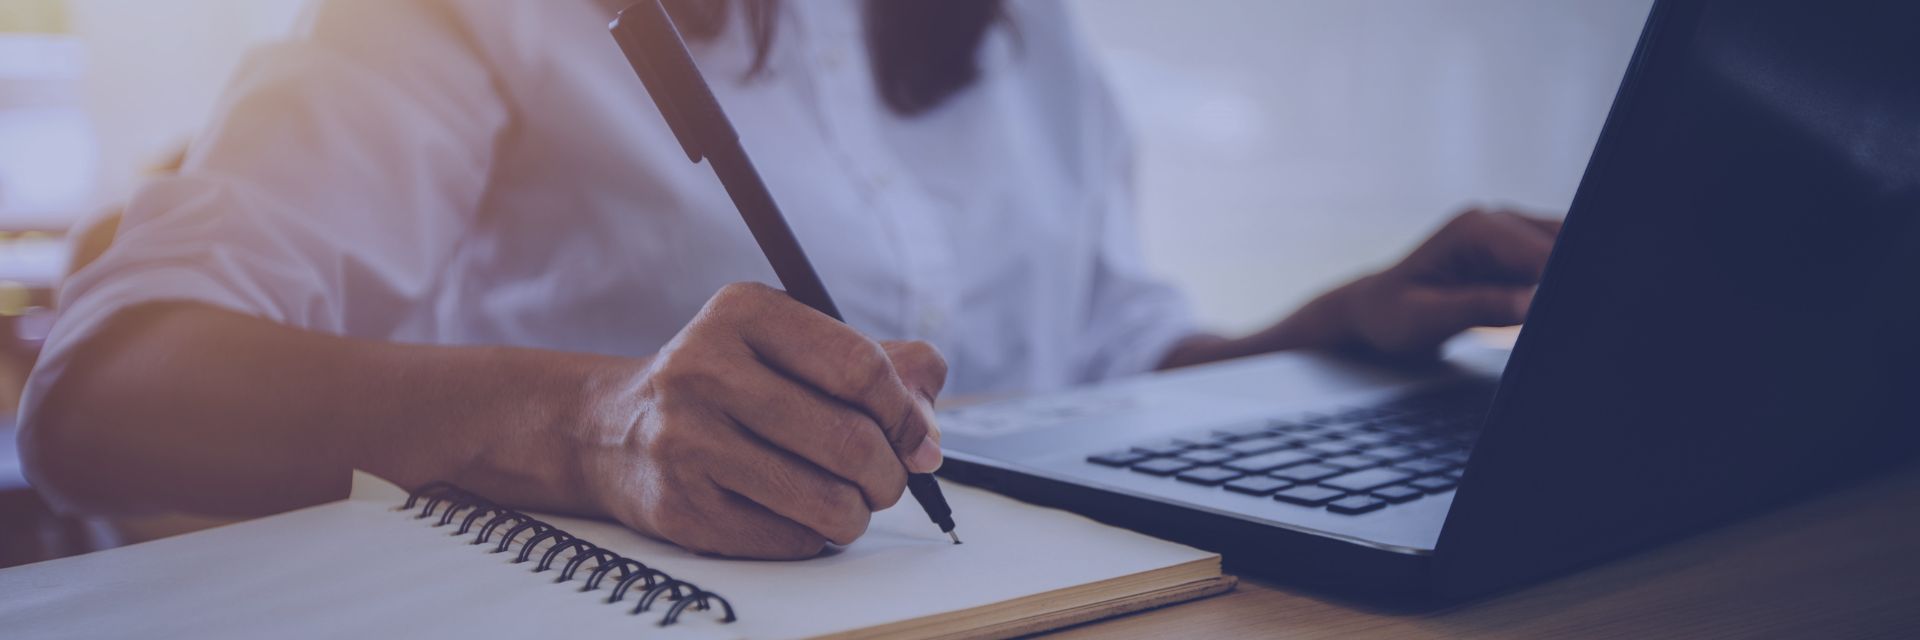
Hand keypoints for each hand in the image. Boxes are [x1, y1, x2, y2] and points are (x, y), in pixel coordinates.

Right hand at [580, 282, 946, 558]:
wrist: (614, 431)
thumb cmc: (731, 385)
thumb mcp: (793, 346)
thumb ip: (881, 368)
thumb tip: (929, 437)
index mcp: (743, 312)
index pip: (860, 368)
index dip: (905, 412)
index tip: (916, 437)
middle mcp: (704, 369)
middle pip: (850, 440)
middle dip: (889, 473)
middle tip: (886, 479)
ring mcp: (686, 441)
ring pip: (827, 501)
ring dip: (857, 511)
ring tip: (847, 500)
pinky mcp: (680, 507)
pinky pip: (791, 538)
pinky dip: (813, 534)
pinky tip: (795, 512)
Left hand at [1334, 208, 1562, 356]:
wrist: (1376, 313)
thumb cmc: (1392, 316)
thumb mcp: (1427, 319)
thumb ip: (1479, 307)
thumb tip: (1530, 302)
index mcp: (1474, 228)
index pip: (1541, 250)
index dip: (1564, 280)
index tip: (1576, 310)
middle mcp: (1496, 221)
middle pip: (1564, 244)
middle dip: (1571, 281)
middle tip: (1573, 321)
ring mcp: (1510, 235)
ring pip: (1567, 253)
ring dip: (1565, 286)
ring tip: (1557, 320)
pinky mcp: (1518, 255)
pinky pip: (1556, 266)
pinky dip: (1559, 288)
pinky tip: (1550, 314)